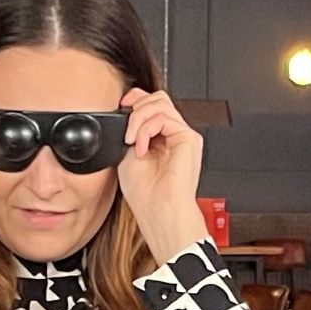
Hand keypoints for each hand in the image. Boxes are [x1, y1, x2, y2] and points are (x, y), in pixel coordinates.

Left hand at [116, 87, 206, 261]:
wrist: (157, 211)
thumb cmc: (145, 193)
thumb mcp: (126, 153)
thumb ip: (130, 131)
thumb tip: (125, 112)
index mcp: (160, 138)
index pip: (151, 104)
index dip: (134, 100)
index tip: (120, 109)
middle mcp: (174, 135)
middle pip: (157, 98)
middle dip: (136, 108)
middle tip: (127, 131)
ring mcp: (183, 135)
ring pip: (160, 103)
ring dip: (138, 119)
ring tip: (132, 141)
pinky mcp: (189, 138)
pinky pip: (164, 117)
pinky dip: (146, 129)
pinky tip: (141, 148)